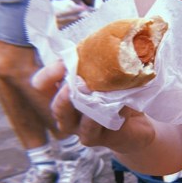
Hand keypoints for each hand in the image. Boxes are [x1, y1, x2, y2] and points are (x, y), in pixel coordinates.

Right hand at [32, 61, 155, 152]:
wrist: (138, 125)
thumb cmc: (119, 96)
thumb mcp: (110, 77)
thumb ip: (100, 63)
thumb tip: (103, 44)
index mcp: (66, 93)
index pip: (43, 84)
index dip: (48, 74)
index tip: (63, 63)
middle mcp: (67, 112)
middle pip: (55, 105)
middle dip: (64, 92)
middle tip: (77, 80)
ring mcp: (78, 128)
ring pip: (67, 119)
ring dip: (78, 104)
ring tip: (88, 91)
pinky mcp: (93, 139)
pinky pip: (89, 130)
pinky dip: (98, 118)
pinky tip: (112, 106)